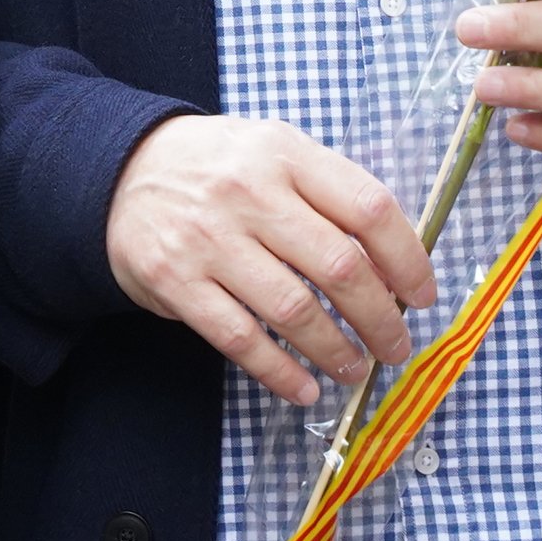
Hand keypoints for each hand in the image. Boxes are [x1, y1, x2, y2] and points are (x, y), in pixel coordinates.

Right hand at [104, 114, 433, 405]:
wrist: (119, 172)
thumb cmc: (217, 168)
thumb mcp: (273, 153)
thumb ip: (327, 194)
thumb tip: (393, 265)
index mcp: (284, 153)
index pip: (367, 207)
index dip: (407, 259)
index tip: (423, 295)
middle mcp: (248, 191)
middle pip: (340, 267)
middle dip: (381, 319)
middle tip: (396, 346)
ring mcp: (209, 238)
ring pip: (294, 310)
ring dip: (336, 351)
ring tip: (355, 368)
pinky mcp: (176, 281)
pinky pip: (241, 339)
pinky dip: (281, 372)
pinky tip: (304, 387)